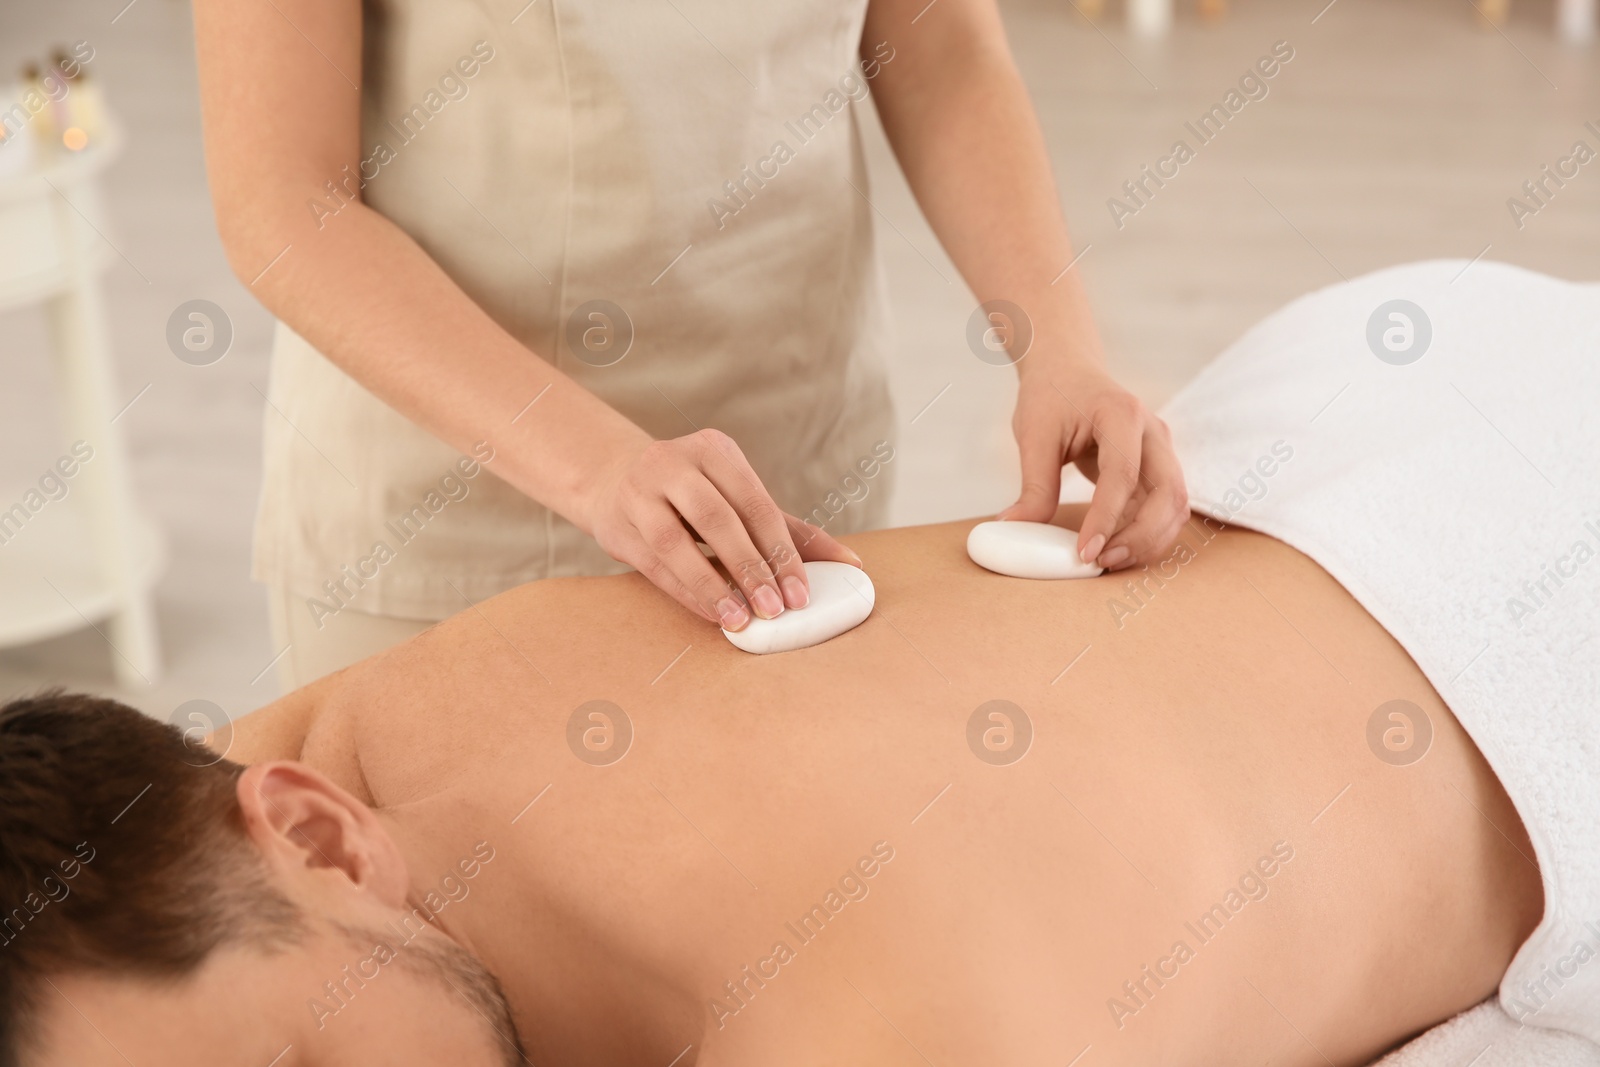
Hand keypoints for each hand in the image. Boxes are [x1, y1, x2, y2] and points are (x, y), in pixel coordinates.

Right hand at [584, 428, 861, 629]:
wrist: (612, 478)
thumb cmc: (692, 493)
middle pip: (717, 519)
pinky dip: (686, 592)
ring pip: (676, 543)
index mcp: (714, 450)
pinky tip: (711, 613)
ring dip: (712, 586)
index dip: (781, 550)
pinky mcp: (618, 524)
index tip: (801, 593)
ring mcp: (640, 492)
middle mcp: (673, 463)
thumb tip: (849, 563)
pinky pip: (655, 564)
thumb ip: (790, 530)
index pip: (755, 503)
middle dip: (750, 568)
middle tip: (776, 609)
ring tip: (741, 619)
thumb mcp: (737, 497)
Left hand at [999, 365, 1188, 570]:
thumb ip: (1033, 486)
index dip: (1106, 518)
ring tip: (1107, 562)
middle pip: (1168, 494)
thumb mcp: (1034, 436)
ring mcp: (1161, 450)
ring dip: (1149, 541)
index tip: (1085, 552)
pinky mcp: (1157, 468)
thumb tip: (1015, 528)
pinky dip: (1146, 534)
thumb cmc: (1051, 396)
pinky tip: (1114, 549)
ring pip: (1175, 506)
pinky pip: (1163, 509)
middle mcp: (1153, 431)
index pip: (1123, 474)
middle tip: (1101, 563)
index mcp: (1122, 414)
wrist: (1068, 371)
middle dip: (1141, 536)